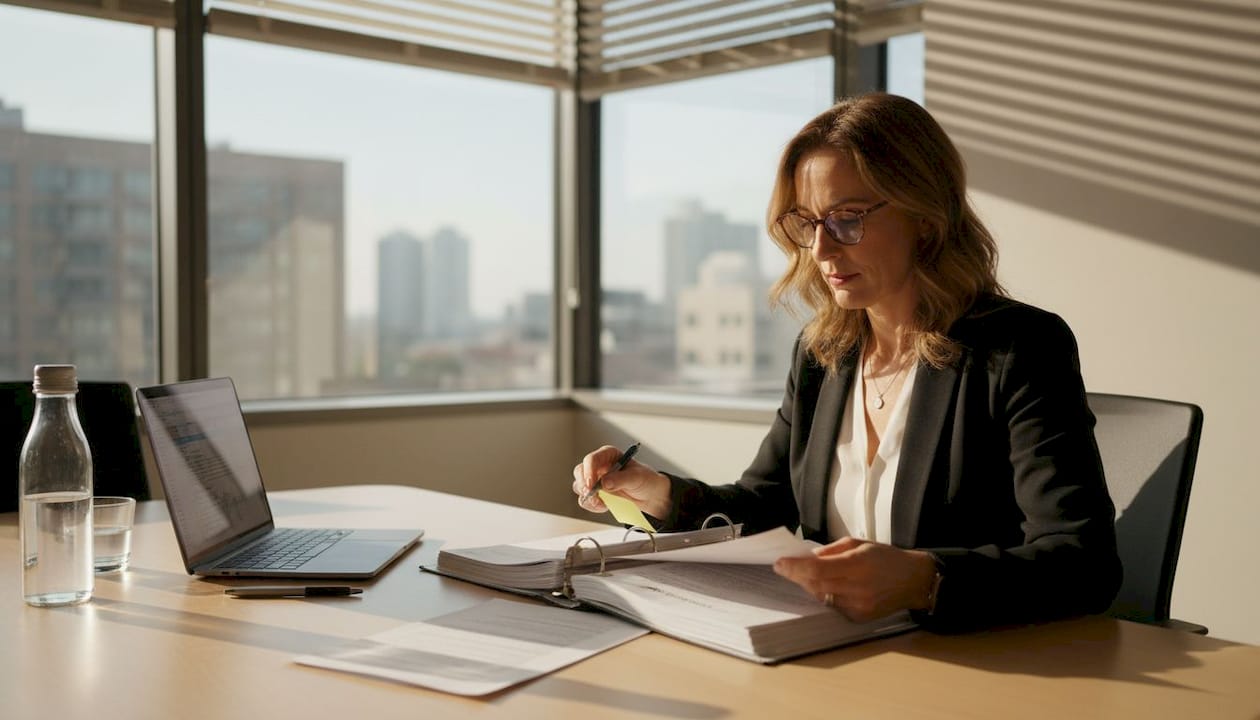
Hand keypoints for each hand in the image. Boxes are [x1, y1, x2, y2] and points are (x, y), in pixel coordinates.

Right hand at [571, 445, 670, 518]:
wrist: (650, 495)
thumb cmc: (645, 480)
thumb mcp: (637, 477)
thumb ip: (621, 479)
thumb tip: (604, 483)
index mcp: (608, 455)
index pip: (592, 459)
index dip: (589, 471)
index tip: (591, 484)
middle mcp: (599, 466)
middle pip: (580, 471)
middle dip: (583, 484)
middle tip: (591, 495)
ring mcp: (596, 480)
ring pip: (579, 486)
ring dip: (587, 496)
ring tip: (601, 503)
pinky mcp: (596, 494)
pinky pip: (585, 499)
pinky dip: (591, 505)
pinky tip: (604, 506)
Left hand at [773, 537, 937, 622]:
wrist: (913, 581)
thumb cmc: (886, 558)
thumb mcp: (858, 543)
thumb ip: (831, 551)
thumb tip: (807, 557)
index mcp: (857, 565)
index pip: (817, 570)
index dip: (795, 568)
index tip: (779, 563)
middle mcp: (857, 589)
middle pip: (815, 585)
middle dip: (797, 575)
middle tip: (786, 566)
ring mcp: (857, 606)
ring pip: (821, 597)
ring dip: (810, 585)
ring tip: (807, 574)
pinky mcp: (858, 618)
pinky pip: (831, 606)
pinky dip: (824, 595)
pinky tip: (828, 586)